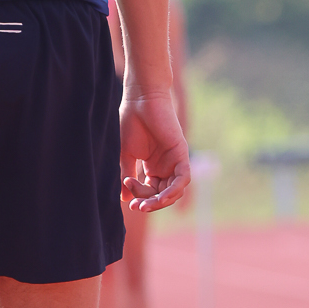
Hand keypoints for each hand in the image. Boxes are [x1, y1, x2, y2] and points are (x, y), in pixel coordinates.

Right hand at [120, 92, 190, 211]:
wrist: (139, 101)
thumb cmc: (131, 123)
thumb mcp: (126, 156)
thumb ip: (127, 177)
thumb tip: (125, 199)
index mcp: (153, 167)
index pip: (152, 192)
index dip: (140, 198)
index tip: (126, 191)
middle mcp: (166, 166)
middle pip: (164, 195)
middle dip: (150, 204)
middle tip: (136, 207)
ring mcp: (174, 160)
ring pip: (175, 191)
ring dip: (161, 201)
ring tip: (145, 204)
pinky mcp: (181, 153)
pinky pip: (183, 178)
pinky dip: (174, 191)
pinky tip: (160, 197)